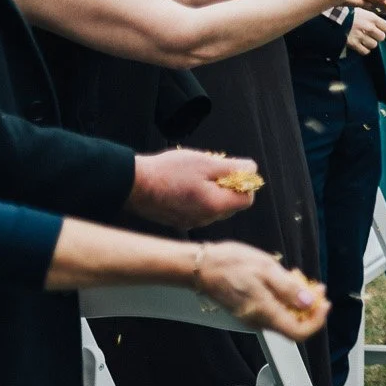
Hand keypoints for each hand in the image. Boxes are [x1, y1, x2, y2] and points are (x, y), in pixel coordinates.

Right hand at [129, 149, 259, 228]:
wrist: (133, 184)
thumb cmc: (169, 171)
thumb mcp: (206, 163)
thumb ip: (233, 168)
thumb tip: (252, 169)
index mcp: (216, 206)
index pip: (246, 200)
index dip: (245, 183)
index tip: (233, 170)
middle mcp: (205, 219)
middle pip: (230, 204)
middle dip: (228, 186)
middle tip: (212, 169)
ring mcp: (190, 222)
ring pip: (213, 207)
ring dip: (212, 191)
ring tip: (195, 175)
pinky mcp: (177, 220)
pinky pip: (197, 210)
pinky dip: (197, 198)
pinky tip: (183, 184)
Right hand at [193, 243, 329, 337]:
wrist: (200, 266)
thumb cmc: (230, 265)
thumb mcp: (266, 270)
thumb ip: (289, 289)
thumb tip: (309, 303)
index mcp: (265, 313)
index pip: (299, 332)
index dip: (317, 320)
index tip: (324, 302)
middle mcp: (259, 321)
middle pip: (294, 324)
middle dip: (310, 307)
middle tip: (317, 286)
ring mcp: (253, 316)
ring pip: (284, 316)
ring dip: (298, 300)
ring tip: (300, 278)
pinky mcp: (249, 309)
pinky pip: (273, 309)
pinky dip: (284, 297)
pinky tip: (285, 280)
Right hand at [343, 7, 385, 53]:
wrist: (332, 19)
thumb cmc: (347, 13)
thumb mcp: (361, 10)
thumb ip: (371, 16)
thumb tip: (382, 20)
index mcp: (371, 17)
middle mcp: (368, 27)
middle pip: (381, 37)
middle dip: (378, 37)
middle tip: (373, 36)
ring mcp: (361, 36)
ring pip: (374, 45)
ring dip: (371, 43)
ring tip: (365, 39)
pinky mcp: (353, 44)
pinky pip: (365, 51)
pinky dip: (364, 50)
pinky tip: (361, 46)